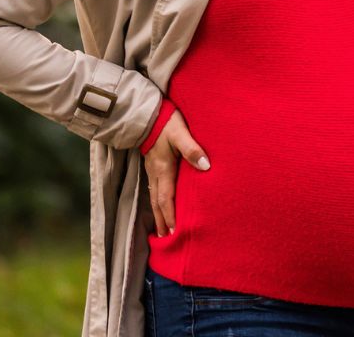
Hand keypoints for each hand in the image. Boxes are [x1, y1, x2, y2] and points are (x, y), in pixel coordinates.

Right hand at [144, 110, 209, 237]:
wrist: (147, 113)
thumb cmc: (166, 123)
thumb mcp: (181, 134)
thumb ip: (192, 150)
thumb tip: (206, 167)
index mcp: (163, 169)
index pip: (166, 199)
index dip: (169, 216)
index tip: (173, 232)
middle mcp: (155, 173)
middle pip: (157, 203)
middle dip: (161, 221)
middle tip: (165, 239)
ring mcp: (151, 170)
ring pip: (153, 197)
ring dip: (157, 214)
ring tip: (160, 230)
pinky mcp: (151, 165)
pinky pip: (153, 188)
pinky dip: (156, 202)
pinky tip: (159, 206)